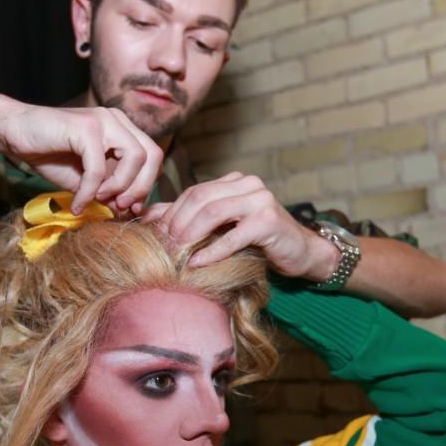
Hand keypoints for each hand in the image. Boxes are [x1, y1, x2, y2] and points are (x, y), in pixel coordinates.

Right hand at [1, 105, 162, 213]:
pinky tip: (77, 202)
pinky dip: (89, 191)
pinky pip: (98, 167)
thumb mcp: (85, 179)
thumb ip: (108, 190)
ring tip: (99, 201)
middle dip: (140, 188)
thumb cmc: (48, 153)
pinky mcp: (86, 127)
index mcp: (122, 128)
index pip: (152, 157)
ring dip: (119, 187)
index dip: (144, 186)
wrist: (15, 132)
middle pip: (151, 155)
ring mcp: (103, 119)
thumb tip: (130, 210)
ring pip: (134, 157)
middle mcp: (116, 120)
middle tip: (119, 206)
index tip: (126, 207)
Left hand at [142, 172, 338, 277]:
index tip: (154, 234)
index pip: (194, 192)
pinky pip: (233, 236)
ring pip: (214, 212)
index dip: (171, 213)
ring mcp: (261, 200)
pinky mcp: (269, 221)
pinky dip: (212, 251)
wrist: (299, 253)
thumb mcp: (221, 227)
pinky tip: (197, 263)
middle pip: (200, 198)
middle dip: (177, 222)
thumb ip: (187, 218)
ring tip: (176, 253)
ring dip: (191, 234)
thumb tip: (146, 217)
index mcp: (234, 181)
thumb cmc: (257, 242)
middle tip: (163, 245)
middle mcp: (248, 184)